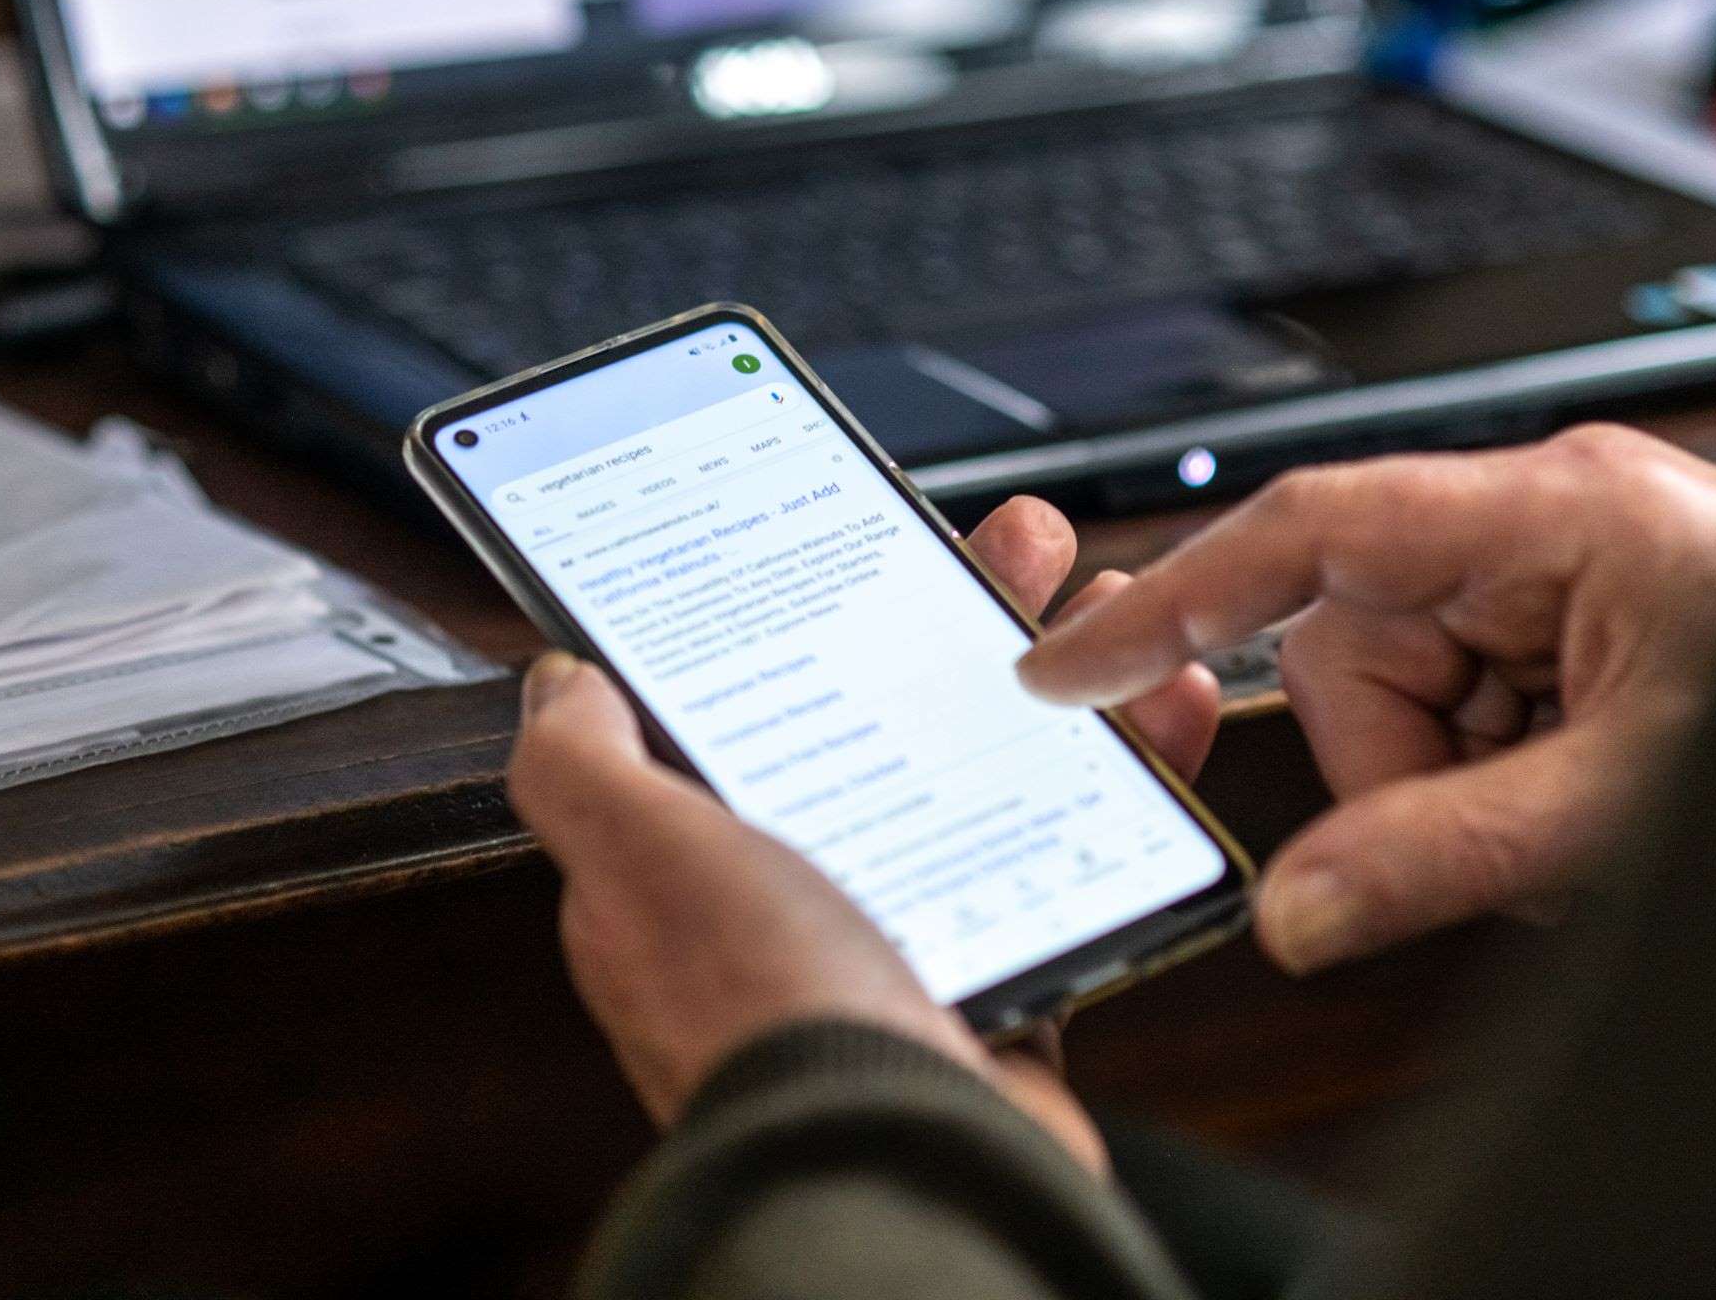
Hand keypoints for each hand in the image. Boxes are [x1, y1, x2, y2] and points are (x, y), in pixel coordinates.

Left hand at [505, 496, 1221, 1170]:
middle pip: (886, 720)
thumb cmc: (769, 1023)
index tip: (881, 541)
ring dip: (1053, 683)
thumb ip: (582, 767)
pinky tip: (1160, 716)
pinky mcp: (1005, 983)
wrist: (908, 1174)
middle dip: (958, 620)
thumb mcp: (643, 859)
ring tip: (1114, 605)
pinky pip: (1068, 853)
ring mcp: (907, 942)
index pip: (753, 706)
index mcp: (695, 871)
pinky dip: (1121, 783)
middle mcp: (797, 905)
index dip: (817, 615)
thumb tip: (554, 682)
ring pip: (987, 773)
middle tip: (1022, 545)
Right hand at [1018, 425, 1715, 974]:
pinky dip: (1485, 783)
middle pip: (1345, 644)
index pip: (1311, 532)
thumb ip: (1446, 853)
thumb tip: (1295, 907)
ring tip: (1563, 813)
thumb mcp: (1627, 795)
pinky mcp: (1550, 631)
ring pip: (1388, 699)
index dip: (1174, 594)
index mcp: (1550, 511)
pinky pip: (1446, 718)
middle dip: (1403, 759)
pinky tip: (1566, 797)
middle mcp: (1530, 528)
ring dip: (1451, 782)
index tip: (1068, 659)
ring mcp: (1539, 580)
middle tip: (1506, 822)